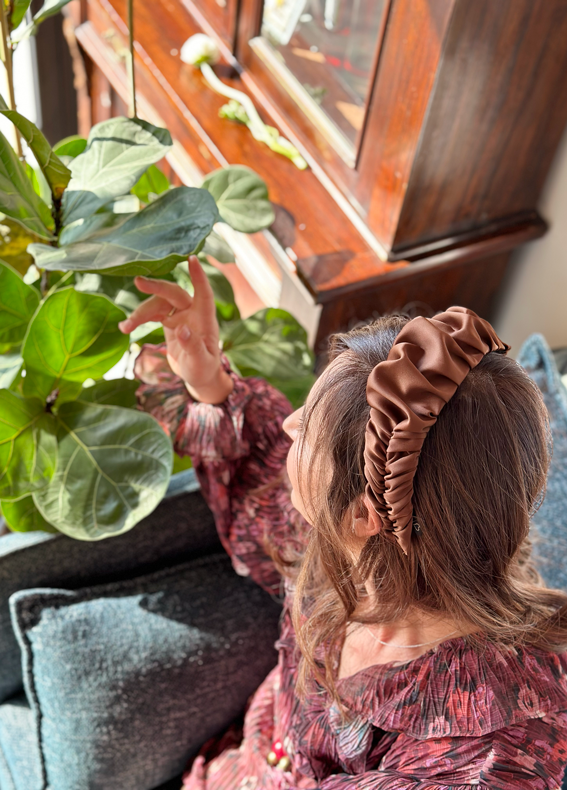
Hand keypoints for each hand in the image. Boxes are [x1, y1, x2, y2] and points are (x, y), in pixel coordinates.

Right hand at [118, 256, 232, 403]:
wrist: (198, 376)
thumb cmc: (204, 369)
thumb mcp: (200, 362)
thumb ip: (193, 347)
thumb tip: (182, 329)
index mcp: (205, 319)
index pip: (204, 294)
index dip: (198, 277)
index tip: (192, 259)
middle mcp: (192, 313)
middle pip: (174, 293)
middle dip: (156, 287)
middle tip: (138, 281)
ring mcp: (180, 315)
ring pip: (158, 303)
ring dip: (141, 312)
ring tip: (125, 328)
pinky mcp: (169, 321)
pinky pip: (152, 313)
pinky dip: (139, 318)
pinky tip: (125, 327)